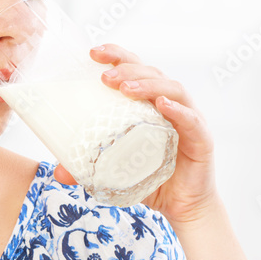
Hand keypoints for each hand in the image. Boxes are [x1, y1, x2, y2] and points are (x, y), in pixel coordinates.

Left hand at [53, 44, 217, 224]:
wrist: (181, 206)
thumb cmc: (149, 179)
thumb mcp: (113, 171)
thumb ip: (87, 169)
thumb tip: (59, 172)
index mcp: (147, 104)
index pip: (134, 70)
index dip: (117, 56)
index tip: (93, 53)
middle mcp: (169, 104)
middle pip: (151, 73)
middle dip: (127, 69)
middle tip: (104, 76)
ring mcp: (188, 119)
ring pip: (172, 90)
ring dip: (148, 85)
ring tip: (125, 89)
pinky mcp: (201, 139)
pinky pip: (191, 120)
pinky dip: (178, 110)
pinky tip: (162, 104)